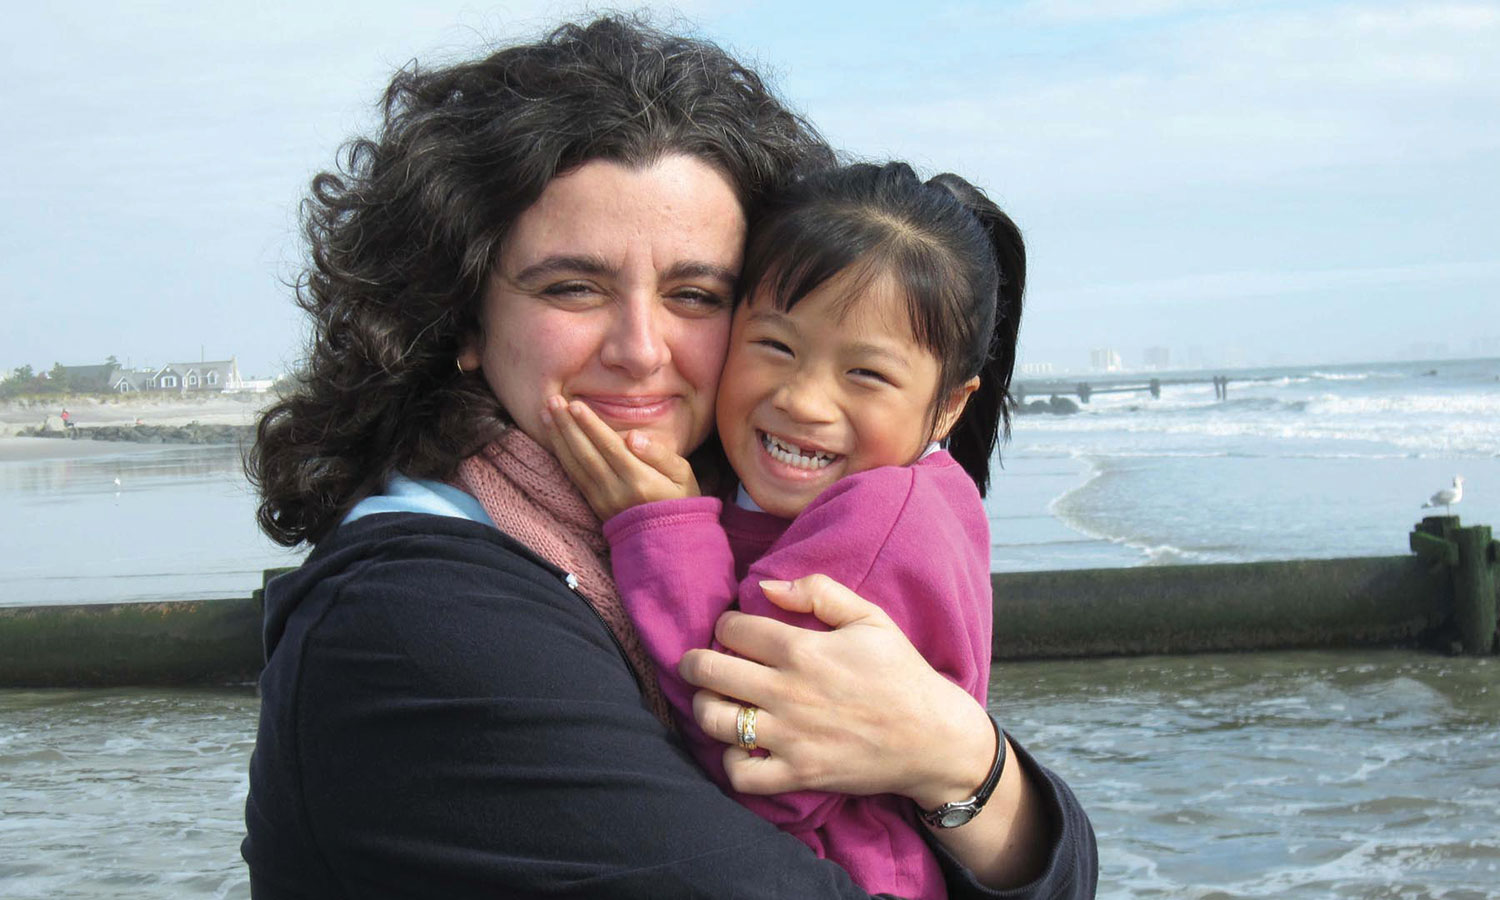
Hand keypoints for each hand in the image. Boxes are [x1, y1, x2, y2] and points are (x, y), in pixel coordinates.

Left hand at [541, 396, 698, 520]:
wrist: (668, 540)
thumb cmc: (680, 500)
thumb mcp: (683, 475)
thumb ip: (660, 454)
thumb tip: (633, 437)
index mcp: (640, 480)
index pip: (609, 447)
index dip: (590, 425)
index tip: (575, 405)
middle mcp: (616, 491)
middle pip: (586, 454)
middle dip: (567, 426)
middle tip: (552, 401)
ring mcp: (602, 500)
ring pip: (575, 465)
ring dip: (559, 438)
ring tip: (546, 414)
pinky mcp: (594, 505)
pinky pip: (574, 477)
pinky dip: (561, 456)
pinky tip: (554, 439)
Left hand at [677, 574, 993, 809]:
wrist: (934, 738)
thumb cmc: (901, 673)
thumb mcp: (870, 617)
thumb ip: (817, 591)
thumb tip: (766, 587)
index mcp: (803, 649)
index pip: (731, 628)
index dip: (725, 625)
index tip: (734, 632)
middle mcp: (788, 692)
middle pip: (707, 670)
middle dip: (694, 662)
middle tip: (700, 663)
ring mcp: (790, 737)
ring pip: (713, 720)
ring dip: (705, 706)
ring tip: (717, 700)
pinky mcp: (797, 774)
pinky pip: (739, 774)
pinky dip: (731, 761)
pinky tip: (742, 746)